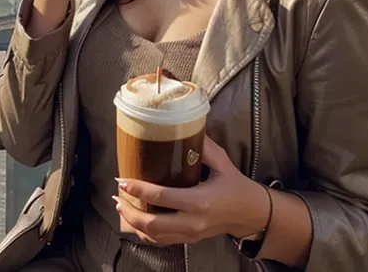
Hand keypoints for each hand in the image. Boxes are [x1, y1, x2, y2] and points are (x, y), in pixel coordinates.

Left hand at [113, 136, 269, 245]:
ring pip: (154, 237)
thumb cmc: (235, 185)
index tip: (123, 179)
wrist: (250, 213)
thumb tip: (183, 127)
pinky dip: (145, 232)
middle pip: (152, 224)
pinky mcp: (189, 240)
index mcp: (200, 201)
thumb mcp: (222, 162)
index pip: (162, 197)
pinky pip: (161, 241)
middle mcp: (193, 222)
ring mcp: (190, 235)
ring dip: (133, 223)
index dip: (140, 189)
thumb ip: (203, 146)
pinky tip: (135, 220)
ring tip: (121, 206)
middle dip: (130, 211)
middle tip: (117, 194)